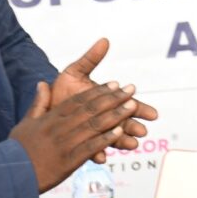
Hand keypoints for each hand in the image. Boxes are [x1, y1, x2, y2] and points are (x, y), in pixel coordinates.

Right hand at [10, 80, 139, 191]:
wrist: (9, 176)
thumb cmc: (17, 150)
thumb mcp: (26, 123)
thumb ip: (39, 103)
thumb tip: (43, 83)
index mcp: (51, 118)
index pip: (79, 100)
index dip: (99, 91)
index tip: (115, 83)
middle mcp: (60, 127)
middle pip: (91, 109)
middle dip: (114, 98)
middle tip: (132, 88)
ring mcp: (65, 144)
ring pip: (94, 125)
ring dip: (116, 114)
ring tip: (133, 105)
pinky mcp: (68, 161)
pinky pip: (90, 147)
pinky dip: (105, 139)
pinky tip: (120, 131)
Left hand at [50, 38, 158, 161]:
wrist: (43, 104)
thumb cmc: (62, 87)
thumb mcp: (75, 71)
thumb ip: (91, 58)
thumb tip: (104, 40)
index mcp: (105, 100)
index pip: (127, 104)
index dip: (140, 109)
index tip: (153, 114)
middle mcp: (102, 117)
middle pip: (123, 122)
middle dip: (133, 127)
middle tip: (143, 132)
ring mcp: (92, 130)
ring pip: (111, 137)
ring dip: (121, 142)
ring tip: (131, 145)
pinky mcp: (80, 142)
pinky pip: (90, 150)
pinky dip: (97, 154)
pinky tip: (102, 157)